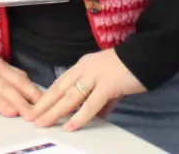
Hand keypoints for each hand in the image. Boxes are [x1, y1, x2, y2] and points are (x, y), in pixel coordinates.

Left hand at [30, 49, 145, 130]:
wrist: (148, 55)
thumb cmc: (129, 68)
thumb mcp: (109, 81)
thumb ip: (102, 97)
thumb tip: (99, 114)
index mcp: (83, 66)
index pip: (60, 82)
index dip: (46, 96)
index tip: (35, 108)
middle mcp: (85, 68)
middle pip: (59, 89)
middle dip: (44, 104)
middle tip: (30, 117)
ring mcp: (96, 76)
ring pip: (70, 96)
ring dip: (54, 111)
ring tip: (43, 123)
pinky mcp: (108, 84)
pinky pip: (91, 103)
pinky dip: (80, 116)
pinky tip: (70, 125)